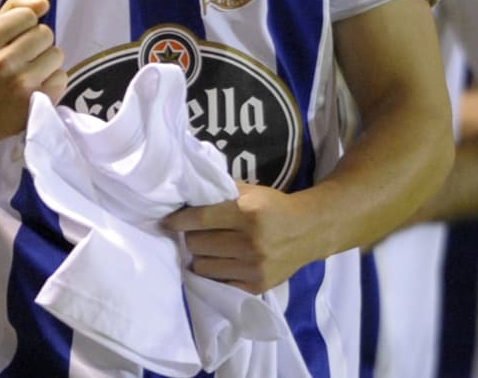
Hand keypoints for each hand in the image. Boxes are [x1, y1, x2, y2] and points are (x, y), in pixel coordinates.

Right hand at [0, 0, 66, 141]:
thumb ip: (13, 9)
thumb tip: (43, 3)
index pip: (27, 14)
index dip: (26, 23)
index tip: (15, 37)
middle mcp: (2, 62)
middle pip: (45, 33)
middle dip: (38, 42)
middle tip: (24, 56)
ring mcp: (21, 84)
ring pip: (57, 53)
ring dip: (48, 61)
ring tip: (30, 71)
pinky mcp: (38, 101)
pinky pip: (62, 76)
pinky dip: (53, 80)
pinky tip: (37, 87)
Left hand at [161, 183, 318, 293]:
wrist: (309, 231)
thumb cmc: (274, 207)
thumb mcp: (252, 192)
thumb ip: (221, 192)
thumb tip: (186, 196)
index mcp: (247, 212)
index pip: (200, 219)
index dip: (178, 220)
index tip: (168, 222)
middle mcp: (250, 241)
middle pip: (197, 244)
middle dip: (192, 238)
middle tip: (196, 234)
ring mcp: (253, 267)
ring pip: (202, 267)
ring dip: (200, 257)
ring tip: (208, 250)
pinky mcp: (256, 286)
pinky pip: (218, 284)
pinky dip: (213, 273)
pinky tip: (218, 264)